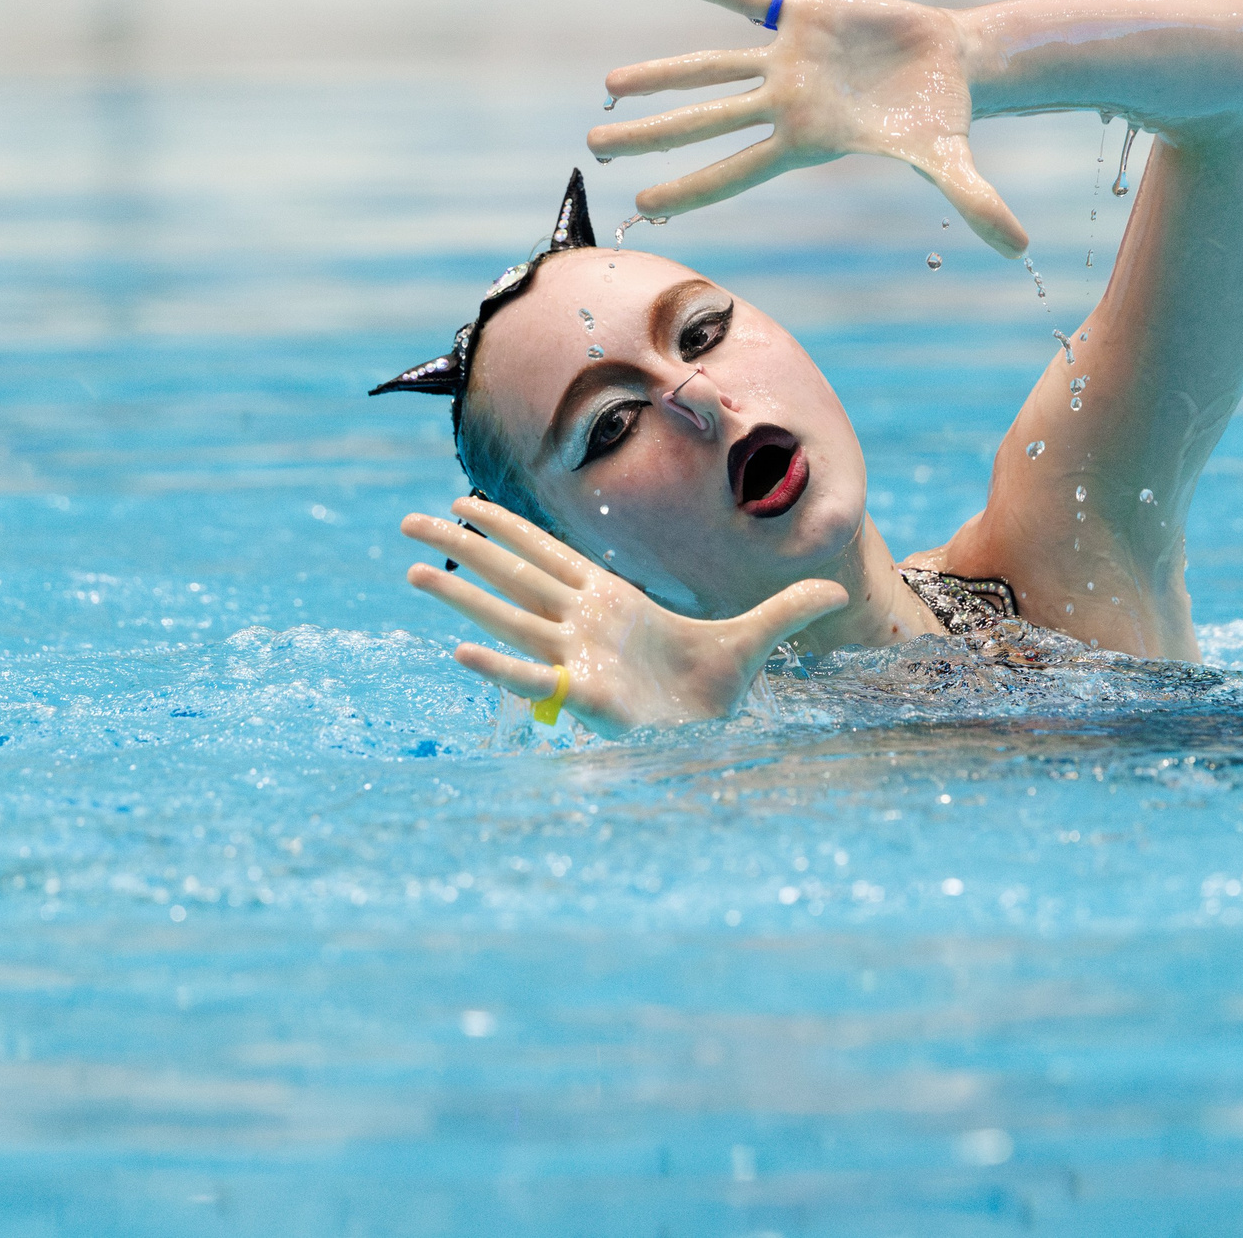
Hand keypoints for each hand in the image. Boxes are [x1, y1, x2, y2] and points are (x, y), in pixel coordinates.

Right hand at [399, 497, 848, 736]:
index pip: (547, 553)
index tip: (463, 500)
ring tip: (412, 572)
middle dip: (464, 546)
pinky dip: (500, 667)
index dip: (506, 527)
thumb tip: (837, 586)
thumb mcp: (758, 638)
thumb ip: (788, 608)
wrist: (720, 742)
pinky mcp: (586, 697)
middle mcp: (583, 624)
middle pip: (512, 575)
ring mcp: (578, 657)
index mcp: (609, 600)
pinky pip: (533, 679)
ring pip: (509, 617)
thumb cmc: (717, 694)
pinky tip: (461, 653)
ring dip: (462, 595)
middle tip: (406, 521)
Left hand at [590, 0, 1029, 257]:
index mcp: (804, 140)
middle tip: (594, 145)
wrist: (952, 62)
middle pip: (703, 120)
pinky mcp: (801, 15)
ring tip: (609, 87)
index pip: (737, 169)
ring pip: (710, 66)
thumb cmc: (941, 118)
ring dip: (660, 75)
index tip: (644, 201)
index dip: (692, 186)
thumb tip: (1017, 247)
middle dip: (648, 133)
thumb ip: (974, 201)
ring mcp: (785, 59)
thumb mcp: (951, 158)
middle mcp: (782, 102)